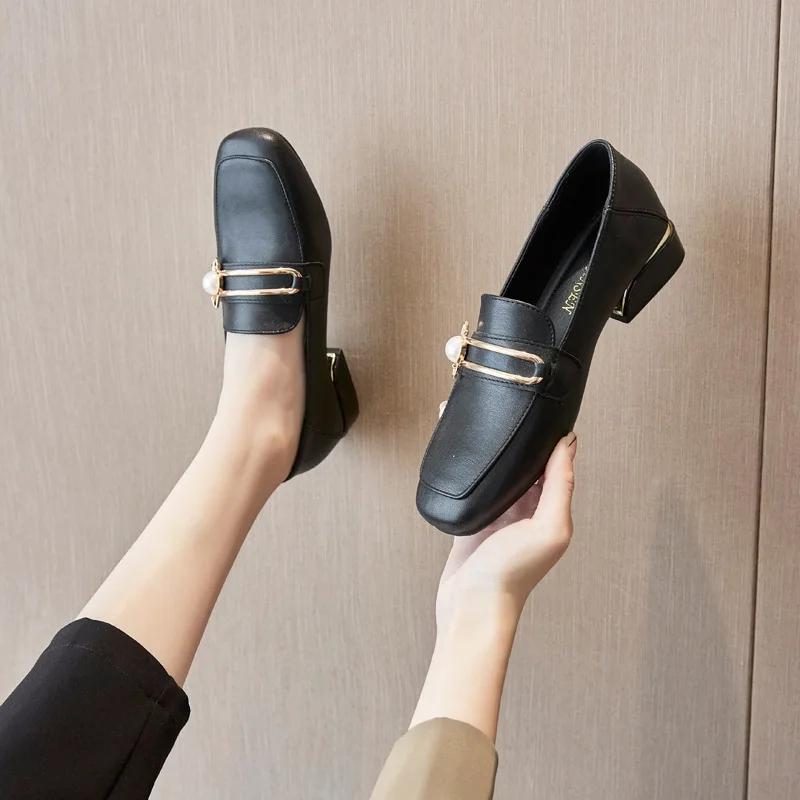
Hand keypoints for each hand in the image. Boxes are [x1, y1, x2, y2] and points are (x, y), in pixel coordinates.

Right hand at [435, 401, 576, 629]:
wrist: (471, 606)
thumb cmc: (511, 574)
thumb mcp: (548, 529)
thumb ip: (560, 487)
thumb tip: (568, 445)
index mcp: (551, 510)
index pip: (556, 463)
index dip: (552, 436)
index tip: (544, 406)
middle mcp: (527, 510)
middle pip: (527, 464)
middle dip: (520, 438)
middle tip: (508, 404)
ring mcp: (499, 515)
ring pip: (500, 473)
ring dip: (494, 449)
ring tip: (482, 418)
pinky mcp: (474, 520)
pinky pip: (476, 486)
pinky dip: (471, 468)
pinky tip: (461, 452)